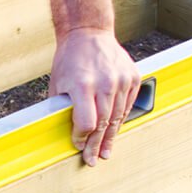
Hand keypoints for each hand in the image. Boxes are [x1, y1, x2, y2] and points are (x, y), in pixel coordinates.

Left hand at [48, 27, 140, 165]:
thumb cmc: (70, 59)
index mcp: (83, 85)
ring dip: (111, 137)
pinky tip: (115, 130)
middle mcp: (105, 83)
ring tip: (106, 151)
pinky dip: (120, 119)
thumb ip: (63, 108)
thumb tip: (65, 133)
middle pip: (104, 123)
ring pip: (118, 117)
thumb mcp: (58, 83)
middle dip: (97, 144)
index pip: (87, 122)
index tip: (78, 143)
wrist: (89, 32)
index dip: (82, 137)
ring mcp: (122, 80)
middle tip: (93, 159)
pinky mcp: (133, 77)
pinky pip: (128, 105)